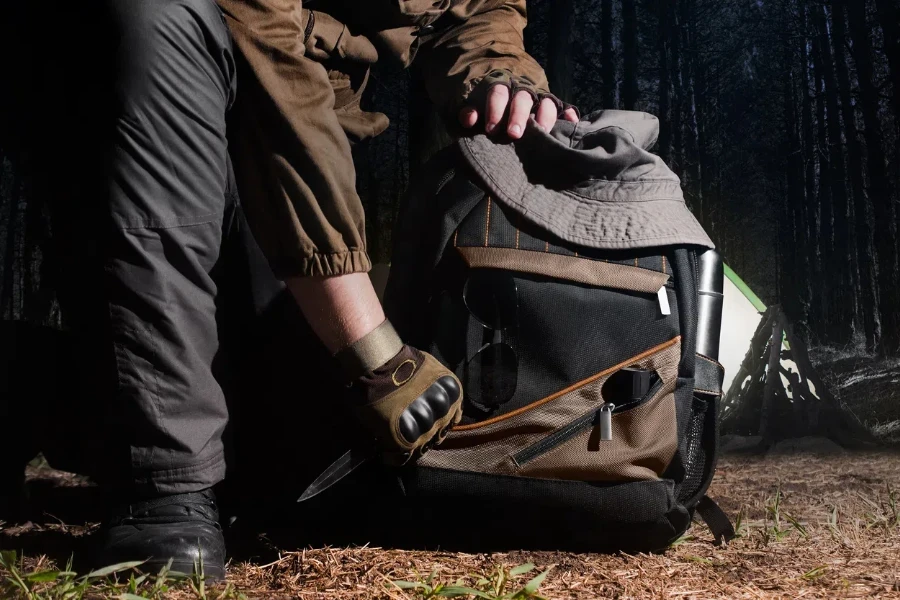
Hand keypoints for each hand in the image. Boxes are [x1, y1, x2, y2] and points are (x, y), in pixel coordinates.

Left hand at [459, 86, 578, 138]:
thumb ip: (469, 110)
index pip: (498, 95)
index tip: (491, 129)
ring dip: (545, 117)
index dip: (495, 111)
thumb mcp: (472, 102)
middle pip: (523, 99)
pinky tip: (573, 122)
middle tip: (514, 134)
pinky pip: (563, 107)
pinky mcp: (553, 105)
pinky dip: (569, 114)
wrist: (503, 78)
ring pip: (545, 103)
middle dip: (519, 116)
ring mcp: (539, 97)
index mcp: (501, 87)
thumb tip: (469, 119)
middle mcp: (522, 90)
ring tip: (544, 132)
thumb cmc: (484, 101)